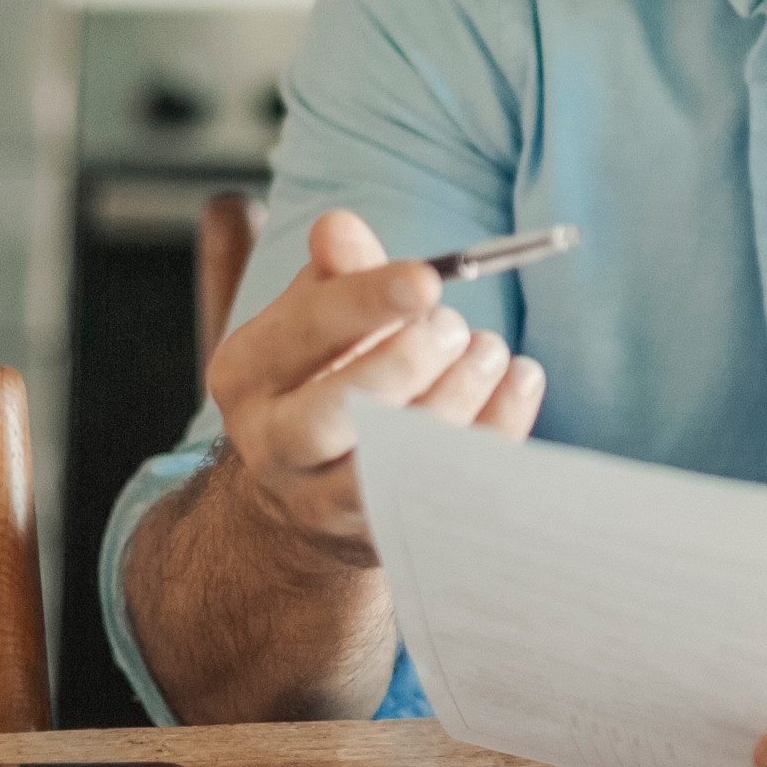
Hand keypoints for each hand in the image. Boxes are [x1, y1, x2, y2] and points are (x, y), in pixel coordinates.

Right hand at [205, 210, 545, 568]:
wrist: (307, 495)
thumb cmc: (324, 378)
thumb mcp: (317, 319)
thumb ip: (337, 273)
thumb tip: (339, 228)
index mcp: (246, 374)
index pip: (304, 332)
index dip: (367, 302)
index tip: (429, 279)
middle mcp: (272, 446)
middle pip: (336, 412)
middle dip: (407, 362)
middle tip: (456, 326)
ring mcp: (322, 503)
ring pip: (392, 463)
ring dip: (458, 398)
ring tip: (490, 351)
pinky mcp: (379, 538)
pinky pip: (445, 492)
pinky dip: (493, 435)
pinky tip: (519, 382)